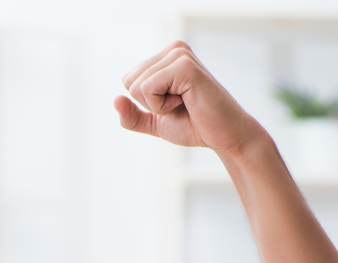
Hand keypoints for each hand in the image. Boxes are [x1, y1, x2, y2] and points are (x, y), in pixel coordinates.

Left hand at [114, 42, 262, 156]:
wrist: (223, 136)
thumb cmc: (193, 126)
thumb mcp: (154, 122)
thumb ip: (131, 115)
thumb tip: (115, 100)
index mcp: (166, 57)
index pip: (127, 80)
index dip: (144, 102)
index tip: (172, 103)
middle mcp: (174, 50)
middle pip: (129, 82)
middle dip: (149, 103)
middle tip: (179, 105)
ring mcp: (180, 55)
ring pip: (136, 86)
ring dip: (157, 105)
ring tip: (184, 103)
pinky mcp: (185, 67)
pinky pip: (147, 89)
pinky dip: (162, 105)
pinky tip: (186, 102)